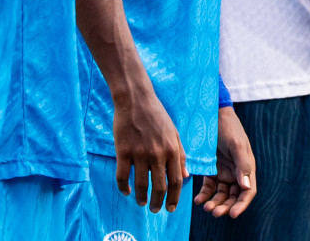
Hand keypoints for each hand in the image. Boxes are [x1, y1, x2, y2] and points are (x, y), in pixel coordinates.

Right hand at [114, 87, 183, 212]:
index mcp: (172, 149)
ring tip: (142, 203)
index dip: (174, 198)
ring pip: (141, 184)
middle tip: (156, 210)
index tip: (171, 208)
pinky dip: (124, 187)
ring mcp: (140, 153)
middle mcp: (158, 154)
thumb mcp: (175, 133)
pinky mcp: (123, 151)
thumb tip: (187, 176)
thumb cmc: (157, 115)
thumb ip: (181, 155)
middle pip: (160, 186)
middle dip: (159, 203)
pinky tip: (126, 192)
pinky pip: (122, 176)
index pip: (176, 181)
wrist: (136, 99)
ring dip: (141, 198)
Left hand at [195, 107, 255, 218]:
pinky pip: (208, 187)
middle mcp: (236, 173)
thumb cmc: (229, 128)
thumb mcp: (237, 145)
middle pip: (233, 196)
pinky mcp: (211, 170)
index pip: (247, 191)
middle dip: (225, 206)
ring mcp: (223, 172)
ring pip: (220, 195)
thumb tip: (246, 187)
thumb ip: (243, 166)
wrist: (213, 115)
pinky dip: (204, 195)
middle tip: (214, 212)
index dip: (242, 204)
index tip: (233, 214)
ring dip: (214, 203)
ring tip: (205, 207)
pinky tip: (198, 199)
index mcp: (247, 168)